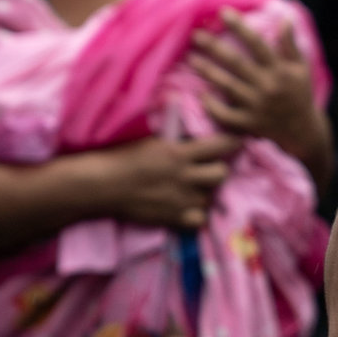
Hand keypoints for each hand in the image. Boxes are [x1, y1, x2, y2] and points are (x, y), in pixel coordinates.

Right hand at [100, 134, 241, 229]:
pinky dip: (197, 215)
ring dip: (205, 193)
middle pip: (221, 174)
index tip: (234, 142)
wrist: (103, 185)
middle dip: (217, 171)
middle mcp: (185, 176)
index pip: (220, 146)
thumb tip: (188, 116)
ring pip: (211, 197)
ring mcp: (181, 199)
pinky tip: (188, 208)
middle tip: (208, 170)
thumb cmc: (123, 157)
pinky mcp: (173, 218)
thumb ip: (176, 137)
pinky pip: (200, 220)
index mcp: (179, 153)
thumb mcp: (152, 141)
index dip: (230, 143)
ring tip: (194, 189)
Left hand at [193, 13, 323, 155]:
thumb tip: (284, 18)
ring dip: (208, 72)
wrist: (303, 132)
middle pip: (237, 63)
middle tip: (196, 34)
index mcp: (279, 70)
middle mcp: (267, 86)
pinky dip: (213, 106)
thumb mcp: (302, 68)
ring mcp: (256, 106)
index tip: (223, 12)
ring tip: (192, 58)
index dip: (240, 27)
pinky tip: (202, 95)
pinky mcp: (249, 124)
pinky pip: (226, 115)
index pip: (258, 44)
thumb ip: (291, 44)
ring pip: (227, 86)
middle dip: (215, 47)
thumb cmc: (300, 95)